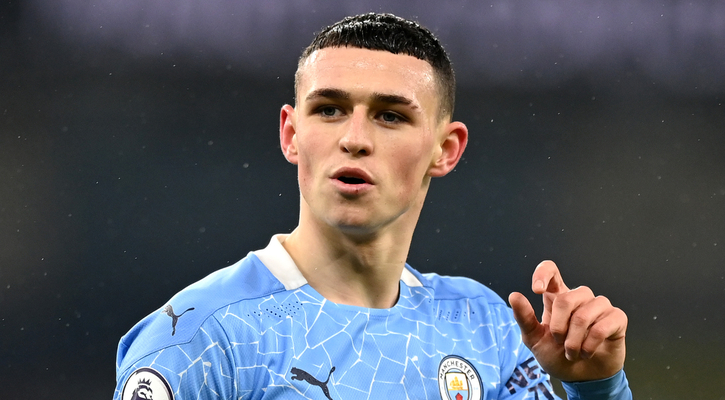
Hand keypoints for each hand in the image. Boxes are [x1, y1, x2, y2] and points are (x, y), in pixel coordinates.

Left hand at [508, 260, 626, 381]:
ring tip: (573, 352)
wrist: (581, 378)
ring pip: (584, 314)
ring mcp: (599, 306)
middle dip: (558, 328)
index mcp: (557, 297)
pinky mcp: (616, 318)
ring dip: (574, 341)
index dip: (543, 274)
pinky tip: (587, 352)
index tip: (537, 290)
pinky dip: (590, 345)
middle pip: (566, 298)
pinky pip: (602, 326)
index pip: (551, 270)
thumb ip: (524, 318)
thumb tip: (514, 296)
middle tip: (560, 343)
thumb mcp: (534, 339)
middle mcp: (579, 297)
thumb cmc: (557, 355)